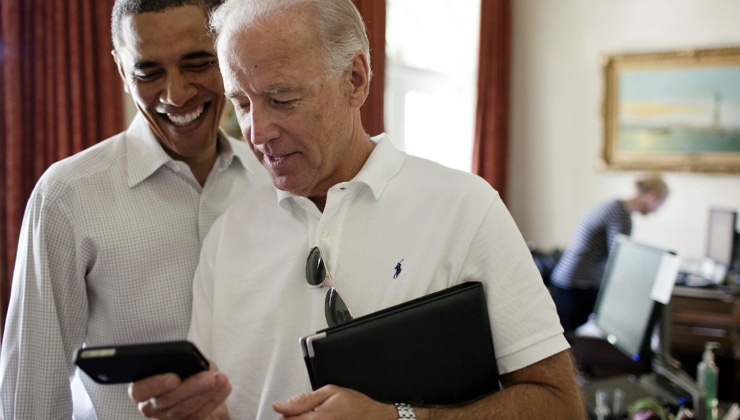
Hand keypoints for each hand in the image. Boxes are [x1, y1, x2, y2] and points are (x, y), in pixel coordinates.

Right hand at [128, 367, 230, 419]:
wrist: (198, 384)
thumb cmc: (186, 367)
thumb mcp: (183, 360)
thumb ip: (183, 361)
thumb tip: (194, 364)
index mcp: (142, 388)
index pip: (139, 390)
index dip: (156, 385)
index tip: (175, 378)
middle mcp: (151, 406)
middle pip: (168, 401)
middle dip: (192, 388)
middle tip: (210, 378)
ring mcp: (166, 418)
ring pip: (185, 409)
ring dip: (207, 393)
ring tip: (222, 379)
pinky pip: (198, 415)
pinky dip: (214, 399)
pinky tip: (225, 387)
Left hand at [273, 385, 395, 418]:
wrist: (374, 418)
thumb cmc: (356, 406)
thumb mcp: (330, 392)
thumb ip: (303, 399)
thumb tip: (280, 405)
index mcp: (315, 418)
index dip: (287, 413)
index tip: (292, 409)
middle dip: (296, 418)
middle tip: (311, 413)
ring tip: (319, 417)